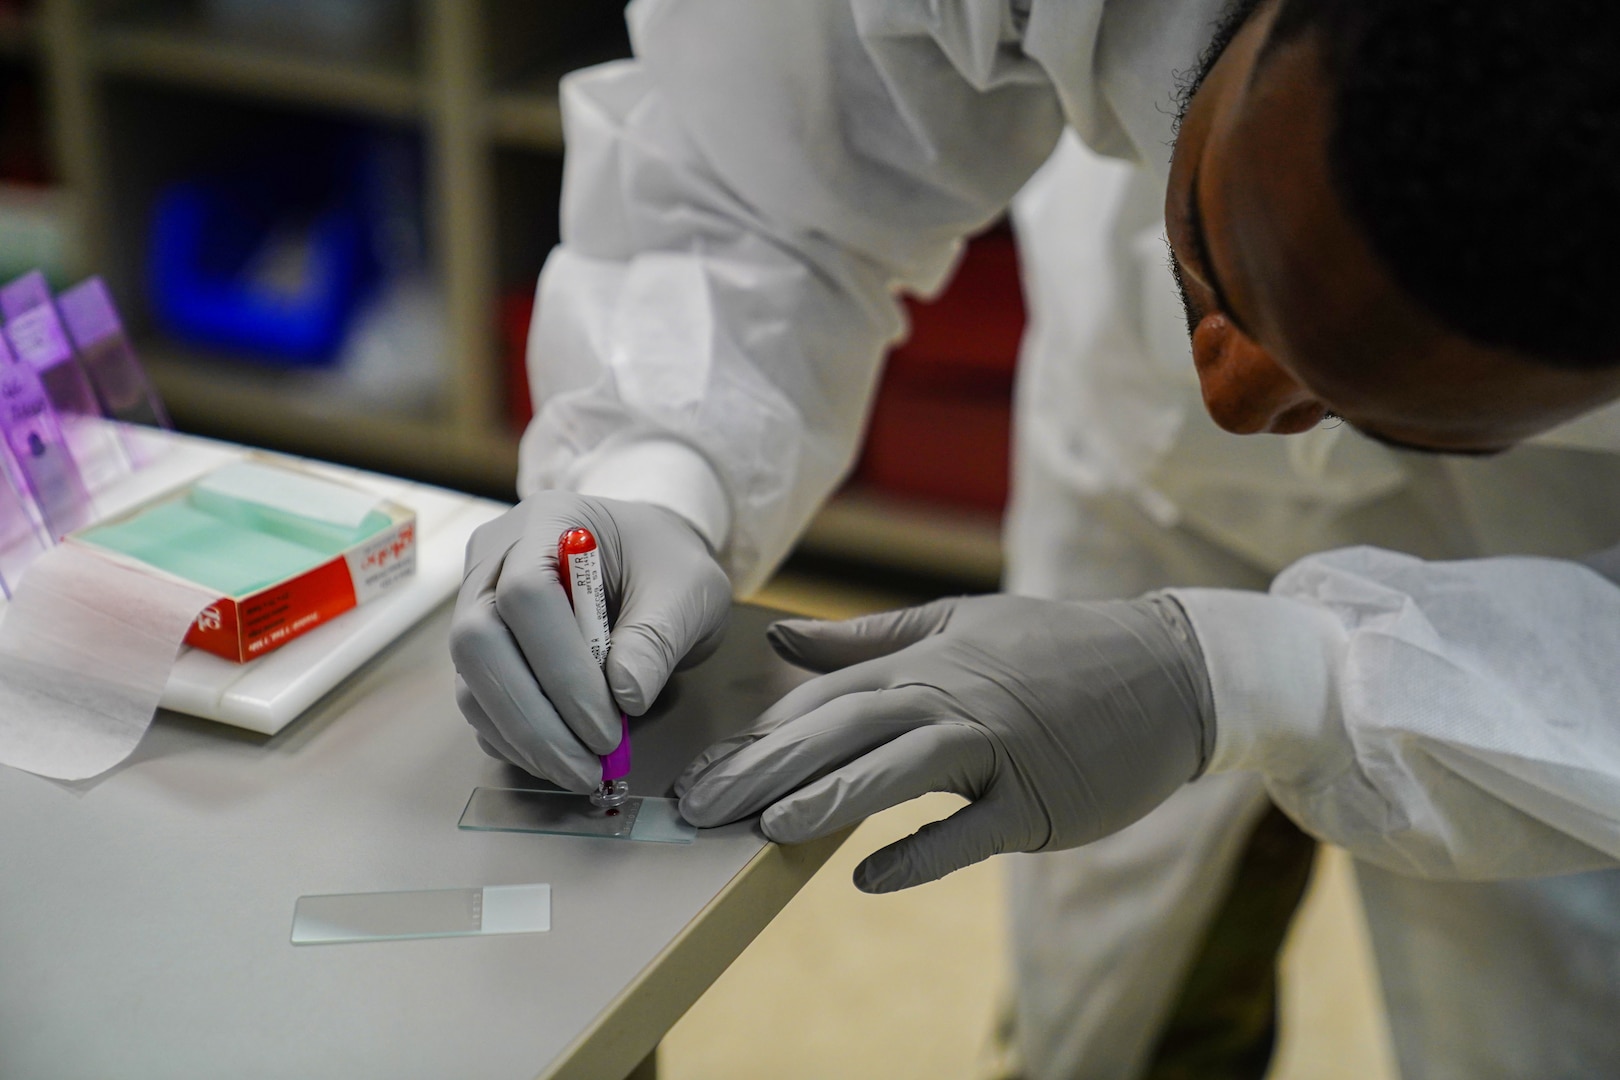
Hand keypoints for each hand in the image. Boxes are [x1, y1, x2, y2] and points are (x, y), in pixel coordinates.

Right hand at [450, 492, 730, 789]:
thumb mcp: (689, 590)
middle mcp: (496, 558)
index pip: (526, 594)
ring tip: (579, 771)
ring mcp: (478, 601)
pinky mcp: (480, 648)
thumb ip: (657, 637)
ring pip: (470, 678)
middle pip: (477, 640)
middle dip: (532, 717)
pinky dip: (513, 738)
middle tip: (586, 768)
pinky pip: (477, 699)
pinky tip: (557, 758)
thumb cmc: (666, 565)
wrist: (649, 560)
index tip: (607, 728)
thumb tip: (624, 697)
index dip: (562, 670)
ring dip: (522, 737)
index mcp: (547, 522)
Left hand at [674, 594, 1212, 891]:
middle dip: (765, 770)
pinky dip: (922, 852)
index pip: (824, 700)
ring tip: (766, 829)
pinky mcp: (1038, 800)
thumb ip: (871, 638)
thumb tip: (786, 641)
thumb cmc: (1059, 648)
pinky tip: (869, 876)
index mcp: (927, 662)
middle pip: (843, 732)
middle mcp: (952, 699)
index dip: (759, 736)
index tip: (702, 771)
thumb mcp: (961, 622)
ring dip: (830, 797)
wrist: (1171, 671)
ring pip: (900, 770)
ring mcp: (997, 750)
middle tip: (699, 809)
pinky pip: (972, 831)